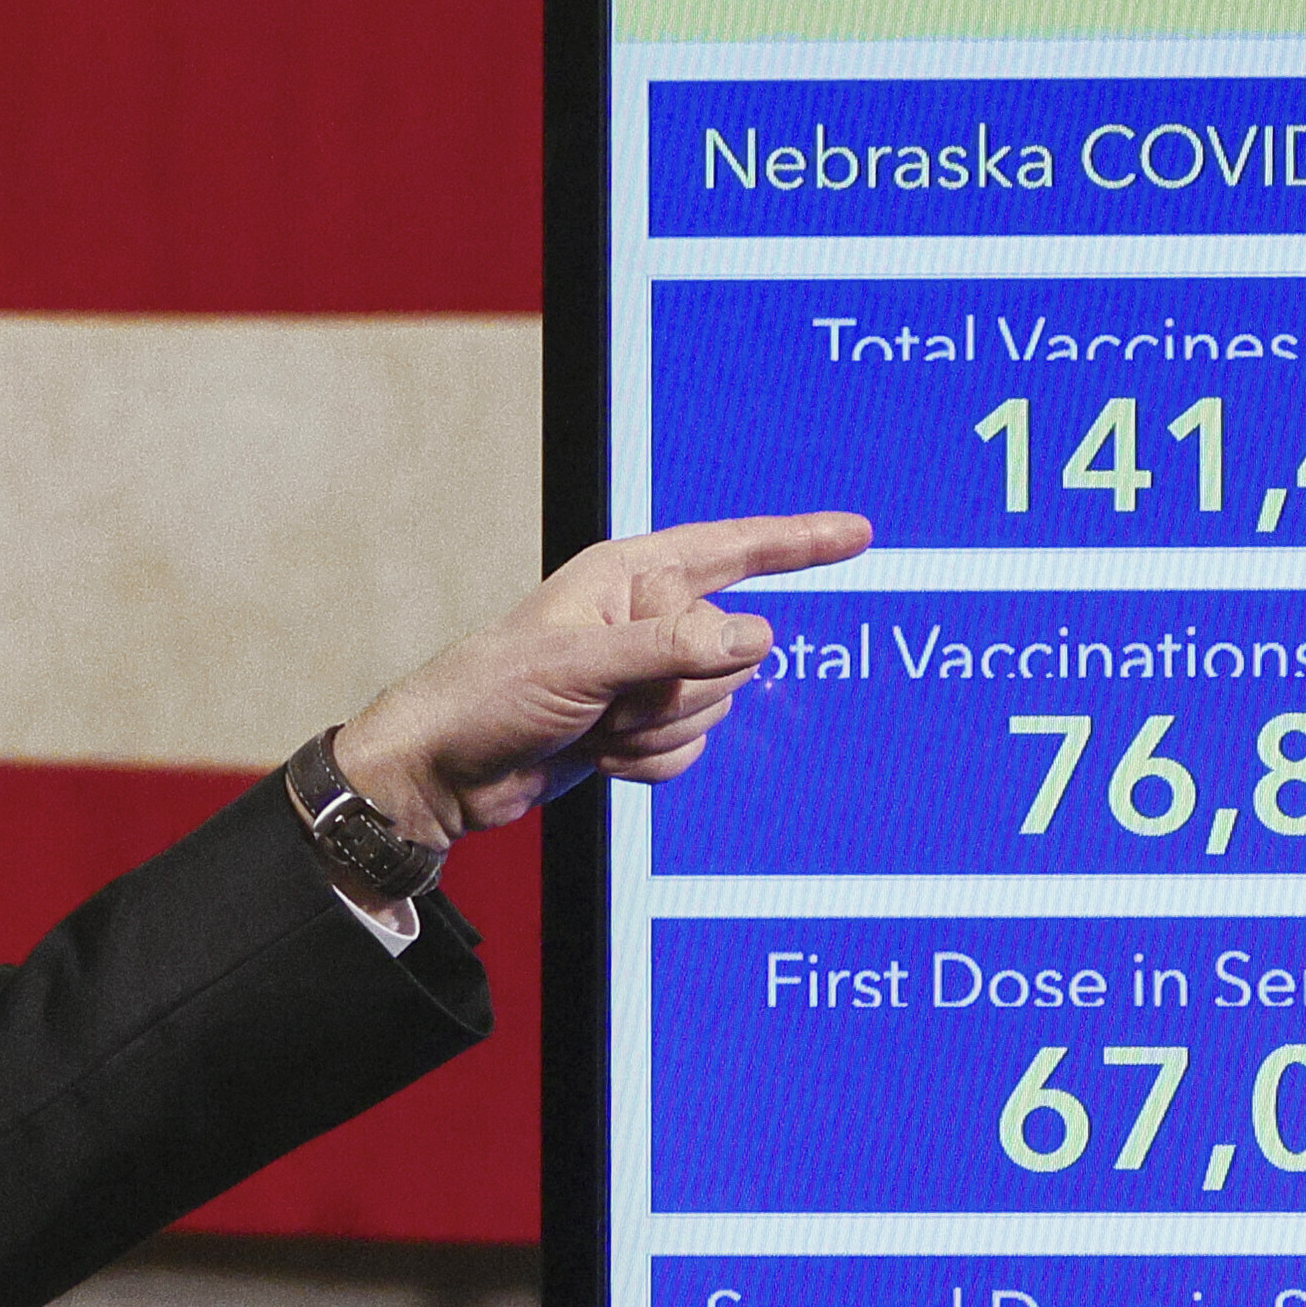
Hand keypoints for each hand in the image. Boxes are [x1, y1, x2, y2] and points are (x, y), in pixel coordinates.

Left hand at [326, 511, 867, 851]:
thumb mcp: (583, 665)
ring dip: (658, 732)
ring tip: (594, 728)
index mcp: (629, 575)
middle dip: (680, 689)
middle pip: (732, 651)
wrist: (447, 772)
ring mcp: (646, 675)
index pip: (734, 549)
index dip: (799, 543)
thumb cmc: (491, 694)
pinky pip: (692, 748)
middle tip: (609, 699)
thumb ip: (676, 648)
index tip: (859, 534)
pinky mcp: (641, 726)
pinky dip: (651, 763)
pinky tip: (599, 756)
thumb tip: (759, 638)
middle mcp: (645, 618)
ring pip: (716, 706)